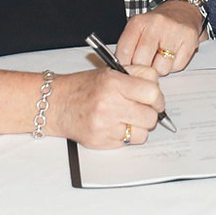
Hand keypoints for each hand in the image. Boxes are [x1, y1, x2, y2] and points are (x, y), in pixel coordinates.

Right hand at [48, 67, 163, 148]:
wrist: (57, 104)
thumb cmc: (83, 87)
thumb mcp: (110, 71)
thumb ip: (137, 75)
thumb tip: (158, 88)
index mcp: (113, 83)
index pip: (152, 93)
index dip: (157, 97)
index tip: (154, 99)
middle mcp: (109, 104)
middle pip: (150, 117)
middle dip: (150, 113)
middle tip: (141, 109)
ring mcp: (105, 126)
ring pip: (142, 133)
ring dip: (138, 127)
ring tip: (127, 118)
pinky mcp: (101, 142)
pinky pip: (127, 143)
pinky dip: (125, 136)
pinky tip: (114, 126)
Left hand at [116, 1, 203, 74]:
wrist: (182, 12)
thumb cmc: (157, 25)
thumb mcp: (137, 29)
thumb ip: (127, 47)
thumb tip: (122, 70)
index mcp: (138, 22)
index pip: (124, 52)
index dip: (124, 64)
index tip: (127, 67)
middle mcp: (156, 25)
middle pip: (142, 61)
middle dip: (143, 67)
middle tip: (146, 62)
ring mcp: (173, 33)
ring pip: (161, 68)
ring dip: (159, 68)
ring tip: (161, 57)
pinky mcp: (189, 41)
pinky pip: (177, 67)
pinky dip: (174, 66)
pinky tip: (173, 54)